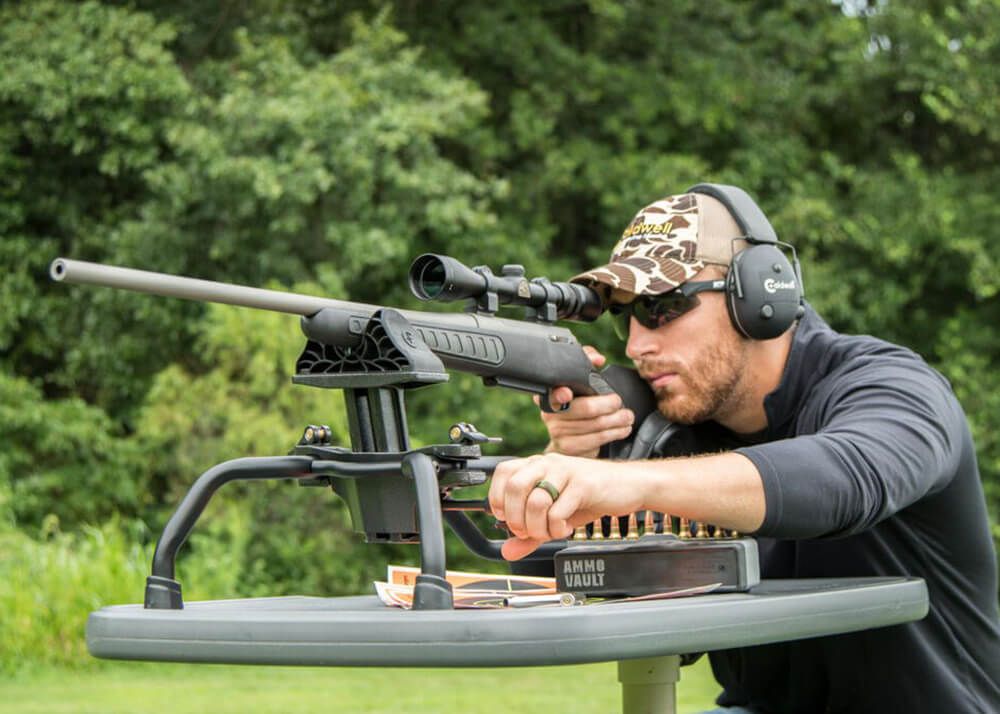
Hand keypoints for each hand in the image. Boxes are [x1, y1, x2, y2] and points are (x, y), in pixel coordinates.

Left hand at [488, 453, 644, 559]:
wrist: (628, 486)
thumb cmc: (589, 496)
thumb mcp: (554, 514)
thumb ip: (530, 533)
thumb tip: (507, 551)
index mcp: (537, 465)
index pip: (503, 473)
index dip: (499, 499)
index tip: (509, 519)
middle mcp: (548, 463)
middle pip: (514, 487)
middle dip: (516, 518)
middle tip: (529, 531)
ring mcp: (566, 472)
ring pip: (535, 502)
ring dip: (538, 527)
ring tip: (549, 531)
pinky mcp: (583, 484)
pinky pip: (558, 512)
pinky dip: (557, 529)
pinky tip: (565, 529)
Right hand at [534, 346, 635, 456]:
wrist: (568, 436)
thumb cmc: (577, 405)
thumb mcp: (580, 380)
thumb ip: (587, 361)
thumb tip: (597, 359)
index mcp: (549, 395)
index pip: (552, 392)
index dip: (560, 393)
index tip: (567, 394)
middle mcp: (549, 415)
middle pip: (583, 409)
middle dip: (607, 405)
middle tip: (618, 402)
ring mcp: (558, 433)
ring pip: (594, 425)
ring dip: (616, 420)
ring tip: (627, 417)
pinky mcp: (569, 449)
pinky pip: (596, 440)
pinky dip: (614, 433)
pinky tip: (622, 429)